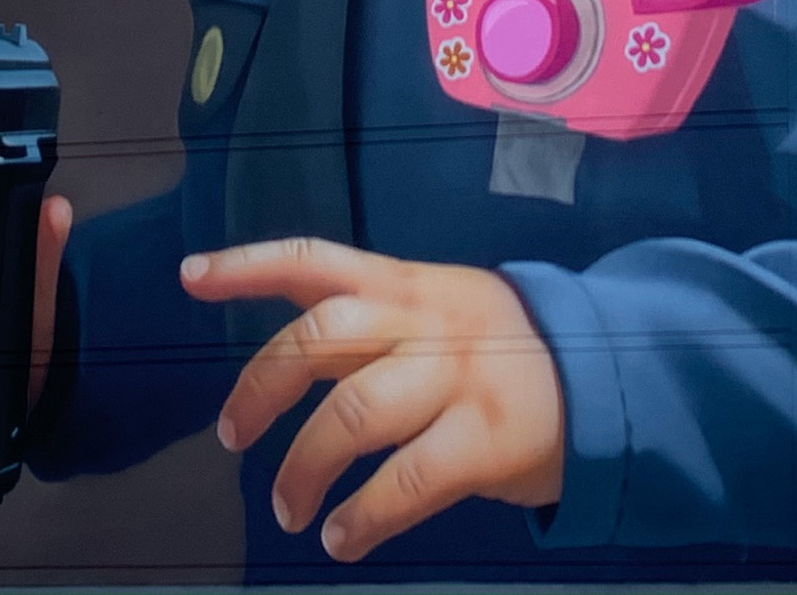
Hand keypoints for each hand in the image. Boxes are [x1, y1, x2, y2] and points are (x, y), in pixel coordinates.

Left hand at [180, 237, 563, 562]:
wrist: (607, 377)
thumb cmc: (501, 350)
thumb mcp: (441, 309)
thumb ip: (372, 323)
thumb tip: (284, 362)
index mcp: (407, 284)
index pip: (316, 259)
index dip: (248, 266)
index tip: (189, 278)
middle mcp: (427, 321)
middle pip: (320, 339)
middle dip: (260, 388)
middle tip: (232, 435)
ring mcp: (458, 377)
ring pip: (353, 415)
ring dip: (303, 469)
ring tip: (290, 507)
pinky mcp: (486, 437)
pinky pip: (405, 482)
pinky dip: (361, 517)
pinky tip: (343, 537)